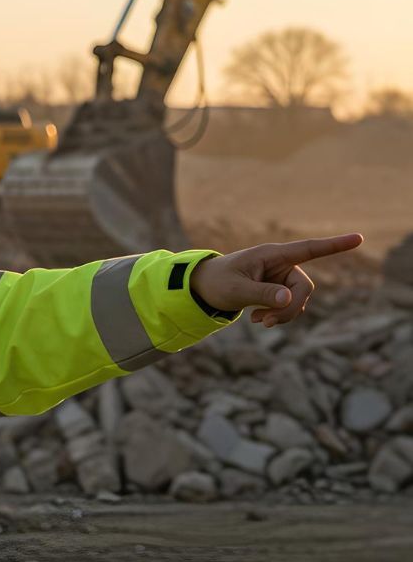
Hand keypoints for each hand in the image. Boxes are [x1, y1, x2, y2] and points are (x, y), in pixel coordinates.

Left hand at [191, 233, 362, 326]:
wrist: (203, 288)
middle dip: (290, 308)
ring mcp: (281, 277)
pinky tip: (260, 320)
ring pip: (299, 299)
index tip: (359, 238)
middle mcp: (280, 263)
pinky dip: (279, 315)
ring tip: (259, 322)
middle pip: (304, 288)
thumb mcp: (236, 291)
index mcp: (271, 255)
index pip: (309, 249)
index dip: (335, 245)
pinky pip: (291, 305)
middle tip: (266, 323)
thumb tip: (289, 299)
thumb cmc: (217, 283)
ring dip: (283, 314)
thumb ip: (262, 294)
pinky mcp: (278, 289)